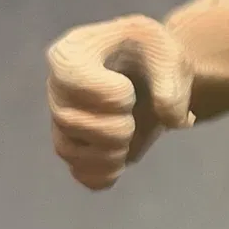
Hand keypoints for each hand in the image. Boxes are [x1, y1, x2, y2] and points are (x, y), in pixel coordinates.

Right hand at [46, 14, 194, 190]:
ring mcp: (60, 120)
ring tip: (129, 137)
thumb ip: (171, 86)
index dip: (114, 95)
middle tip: (132, 117)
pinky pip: (82, 173)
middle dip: (116, 128)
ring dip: (113, 153)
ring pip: (71, 151)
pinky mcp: (73, 148)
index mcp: (71, 54)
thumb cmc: (153, 55)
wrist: (156, 74)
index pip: (77, 81)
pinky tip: (122, 160)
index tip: (129, 89)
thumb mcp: (169, 54)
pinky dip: (107, 174)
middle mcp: (56, 88)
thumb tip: (172, 120)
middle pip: (71, 121)